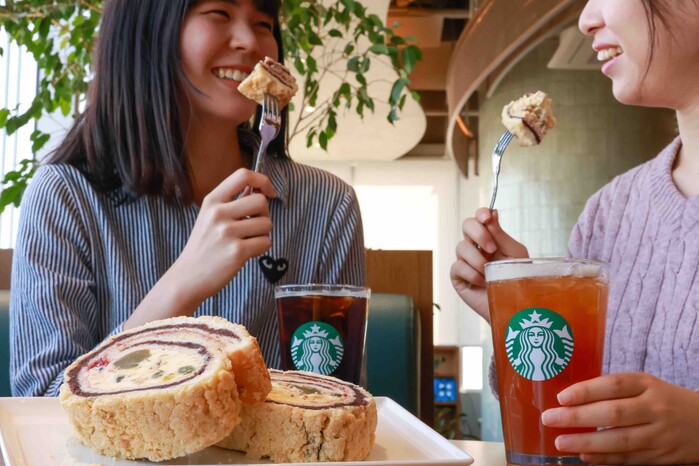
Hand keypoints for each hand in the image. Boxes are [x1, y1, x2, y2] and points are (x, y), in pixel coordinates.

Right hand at [172, 168, 275, 305]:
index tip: (269, 192)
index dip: (263, 180)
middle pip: (261, 201)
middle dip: (264, 214)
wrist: (187, 277)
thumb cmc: (203, 246)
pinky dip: (261, 248)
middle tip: (253, 225)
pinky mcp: (237, 252)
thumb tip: (256, 187)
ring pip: (267, 223)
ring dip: (262, 234)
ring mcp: (227, 233)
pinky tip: (246, 253)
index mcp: (212, 201)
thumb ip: (231, 201)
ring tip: (246, 241)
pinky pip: (266, 242)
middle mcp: (218, 213)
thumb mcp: (209, 217)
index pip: (243, 175)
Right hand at [449, 208, 527, 322]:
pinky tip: (482, 282)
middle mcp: (475, 246)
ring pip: (461, 247)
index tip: (487, 218)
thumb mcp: (515, 255)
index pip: (480, 218)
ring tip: (489, 272)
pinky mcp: (458, 277)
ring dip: (477, 259)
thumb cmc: (517, 280)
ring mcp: (465, 261)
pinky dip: (471, 273)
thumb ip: (502, 235)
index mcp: (490, 238)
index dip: (481, 214)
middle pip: (466, 225)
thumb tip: (493, 212)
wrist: (513, 307)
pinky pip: (458, 267)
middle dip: (479, 234)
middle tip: (492, 249)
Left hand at [541, 372, 698, 464]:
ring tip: (561, 442)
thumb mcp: (646, 387)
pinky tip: (585, 456)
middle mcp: (655, 408)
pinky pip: (630, 459)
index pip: (614, 385)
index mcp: (648, 385)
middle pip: (613, 413)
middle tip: (550, 419)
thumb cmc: (665, 402)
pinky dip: (606, 459)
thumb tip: (571, 400)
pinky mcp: (663, 457)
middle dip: (577, 417)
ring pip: (620, 440)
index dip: (586, 391)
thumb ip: (615, 391)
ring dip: (587, 442)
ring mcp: (660, 434)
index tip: (561, 397)